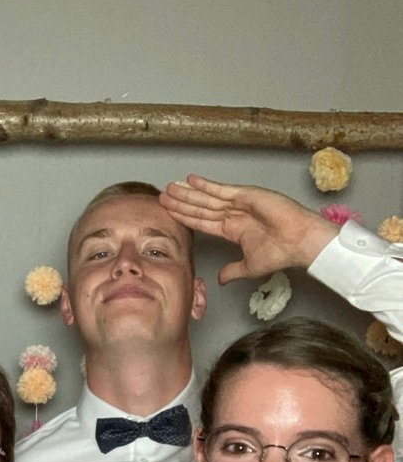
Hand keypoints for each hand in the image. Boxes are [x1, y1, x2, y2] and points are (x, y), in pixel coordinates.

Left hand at [160, 176, 336, 283]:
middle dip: (181, 203)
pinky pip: (221, 190)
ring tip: (169, 189)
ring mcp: (239, 203)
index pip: (202, 222)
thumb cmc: (281, 253)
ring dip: (187, 193)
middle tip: (161, 198)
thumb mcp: (249, 267)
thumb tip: (220, 280)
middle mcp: (233, 214)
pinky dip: (205, 185)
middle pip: (200, 208)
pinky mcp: (247, 195)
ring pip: (207, 198)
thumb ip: (232, 271)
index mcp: (233, 229)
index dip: (185, 218)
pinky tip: (190, 180)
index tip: (169, 214)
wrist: (299, 242)